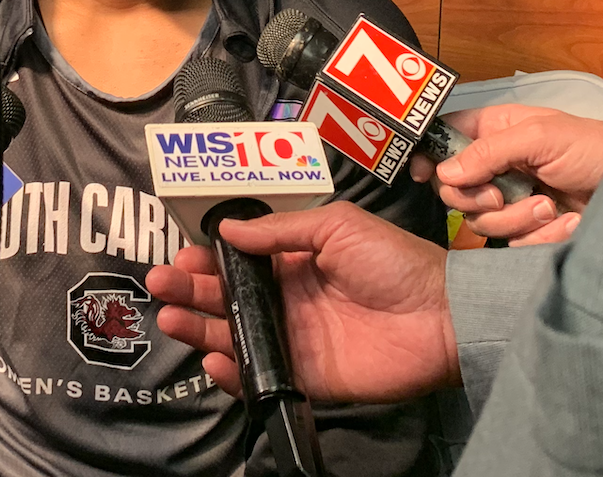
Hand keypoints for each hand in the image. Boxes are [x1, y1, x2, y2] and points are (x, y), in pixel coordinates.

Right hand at [148, 202, 458, 403]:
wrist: (441, 315)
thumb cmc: (395, 260)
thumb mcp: (336, 226)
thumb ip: (280, 231)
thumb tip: (228, 227)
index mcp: (296, 261)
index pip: (239, 260)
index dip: (208, 259)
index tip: (181, 255)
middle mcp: (290, 300)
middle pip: (229, 298)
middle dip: (191, 290)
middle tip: (161, 283)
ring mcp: (296, 339)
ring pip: (236, 336)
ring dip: (200, 328)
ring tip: (171, 316)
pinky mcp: (308, 376)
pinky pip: (262, 375)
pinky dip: (233, 372)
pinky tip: (212, 359)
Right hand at [409, 104, 602, 245]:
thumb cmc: (596, 147)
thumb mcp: (541, 137)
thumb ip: (490, 151)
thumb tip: (445, 173)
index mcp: (495, 131)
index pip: (445, 139)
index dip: (429, 156)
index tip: (426, 175)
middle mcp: (497, 166)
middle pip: (455, 189)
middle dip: (480, 197)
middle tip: (505, 193)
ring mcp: (513, 201)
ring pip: (482, 223)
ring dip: (518, 219)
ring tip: (551, 207)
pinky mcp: (531, 231)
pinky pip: (513, 246)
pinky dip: (541, 238)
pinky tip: (568, 222)